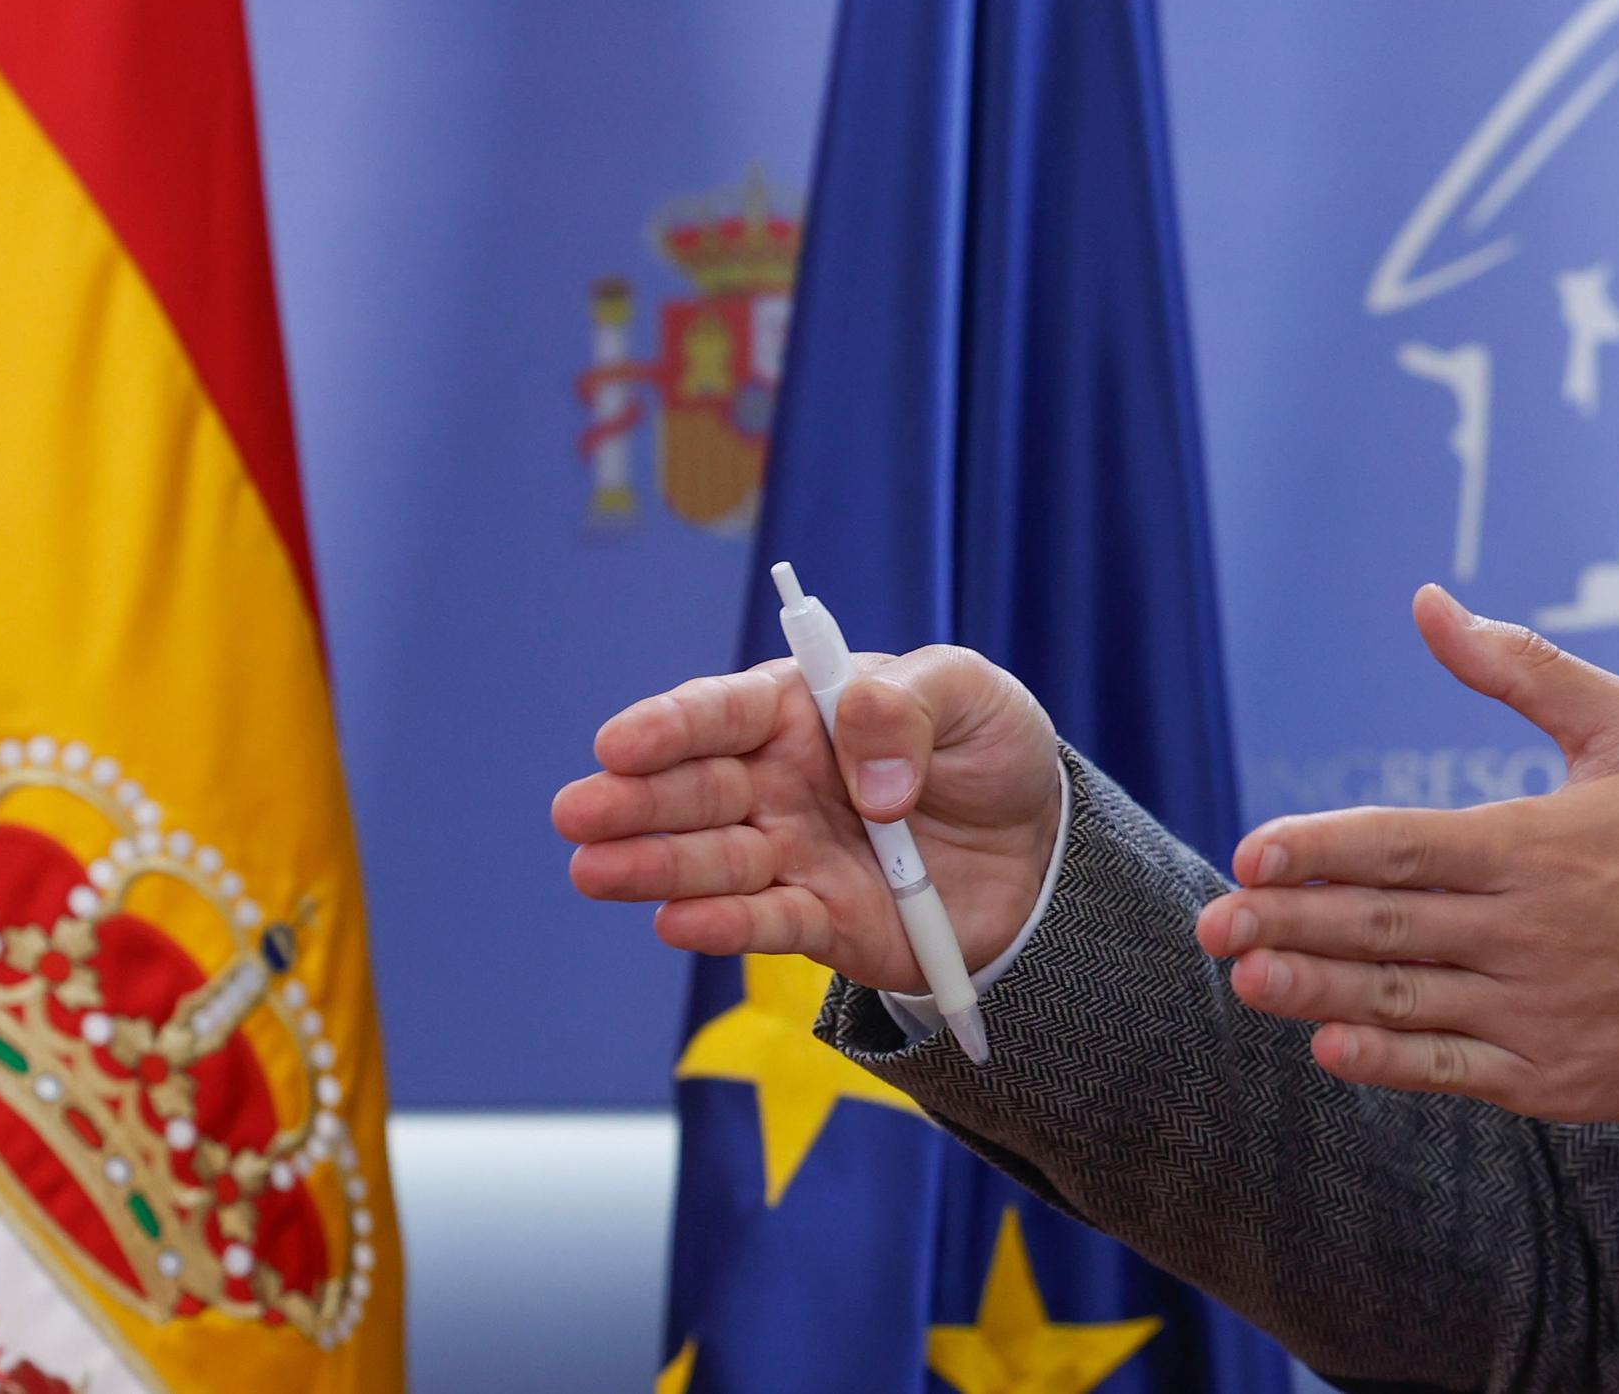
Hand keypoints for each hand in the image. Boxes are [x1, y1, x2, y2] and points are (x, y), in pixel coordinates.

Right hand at [551, 646, 1064, 994]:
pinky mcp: (819, 919)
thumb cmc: (990, 749)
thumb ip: (908, 707)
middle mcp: (778, 782)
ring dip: (653, 866)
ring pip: (710, 861)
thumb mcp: (971, 694)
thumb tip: (870, 776)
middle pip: (694, 790)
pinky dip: (722, 925)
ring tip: (595, 872)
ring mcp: (791, 853)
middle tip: (579, 814)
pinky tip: (676, 922)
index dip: (667, 727)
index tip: (619, 744)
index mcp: (801, 711)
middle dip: (633, 801)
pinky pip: (764, 922)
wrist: (1038, 847)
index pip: (721, 713)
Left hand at [1194, 586, 1618, 1121]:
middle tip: (1210, 921)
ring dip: (1315, 990)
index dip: (1320, 850)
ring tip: (1246, 979)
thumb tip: (1428, 603)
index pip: (1402, 847)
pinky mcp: (1553, 1076)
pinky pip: (1450, 1069)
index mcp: (1536, 845)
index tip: (1253, 851)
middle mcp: (1526, 931)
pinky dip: (1386, 1060)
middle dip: (1287, 922)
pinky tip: (1329, 1045)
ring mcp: (1536, 1010)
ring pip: (1402, 999)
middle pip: (1383, 925)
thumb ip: (1521, 669)